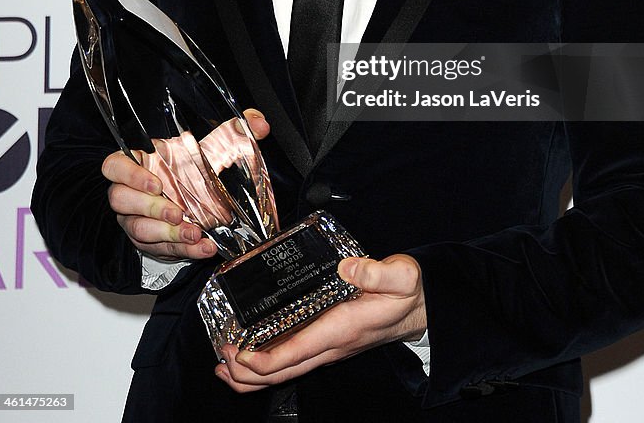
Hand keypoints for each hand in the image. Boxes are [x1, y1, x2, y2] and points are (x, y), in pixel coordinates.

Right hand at [102, 108, 269, 260]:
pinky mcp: (148, 242)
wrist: (194, 198)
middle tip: (178, 213)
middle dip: (151, 209)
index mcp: (139, 163)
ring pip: (138, 229)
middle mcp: (130, 192)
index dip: (128, 175)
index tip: (156, 183)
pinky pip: (159, 249)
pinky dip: (183, 250)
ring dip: (167, 234)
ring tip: (194, 234)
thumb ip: (235, 130)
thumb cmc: (194, 166)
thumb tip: (259, 122)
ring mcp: (135, 219)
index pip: (113, 166)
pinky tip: (203, 249)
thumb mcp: (213, 146)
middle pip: (122, 201)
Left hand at [216, 254, 425, 391]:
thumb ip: (375, 271)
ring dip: (254, 375)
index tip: (237, 351)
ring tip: (226, 368)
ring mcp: (330, 347)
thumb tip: (348, 267)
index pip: (294, 353)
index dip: (261, 359)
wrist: (423, 306)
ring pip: (286, 372)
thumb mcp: (399, 275)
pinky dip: (270, 364)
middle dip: (247, 373)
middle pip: (282, 372)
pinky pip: (295, 361)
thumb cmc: (408, 291)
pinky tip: (256, 355)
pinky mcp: (330, 341)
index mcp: (341, 329)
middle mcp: (332, 345)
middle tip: (220, 361)